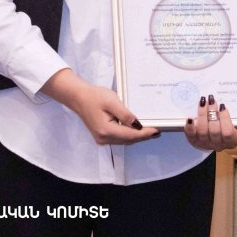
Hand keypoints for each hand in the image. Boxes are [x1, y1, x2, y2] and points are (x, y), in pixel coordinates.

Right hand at [40, 68, 159, 144]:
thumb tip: (138, 125)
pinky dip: (129, 135)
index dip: (145, 134)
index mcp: (105, 130)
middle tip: (158, 131)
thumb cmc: (94, 96)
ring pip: (124, 140)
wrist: (78, 97)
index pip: (130, 135)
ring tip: (151, 131)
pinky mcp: (102, 136)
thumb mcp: (112, 101)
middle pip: (128, 140)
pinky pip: (119, 137)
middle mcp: (103, 138)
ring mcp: (102, 139)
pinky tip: (137, 129)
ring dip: (137, 136)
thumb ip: (125, 114)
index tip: (157, 131)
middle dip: (143, 136)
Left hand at [184, 94, 236, 150]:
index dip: (224, 119)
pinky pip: (191, 136)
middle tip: (211, 98)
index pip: (228, 133)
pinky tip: (190, 117)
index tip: (223, 105)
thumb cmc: (234, 125)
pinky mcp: (195, 142)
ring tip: (203, 102)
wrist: (218, 131)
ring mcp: (205, 144)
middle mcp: (218, 145)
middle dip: (211, 113)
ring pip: (202, 131)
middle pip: (213, 131)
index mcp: (232, 141)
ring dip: (201, 115)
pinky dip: (189, 127)